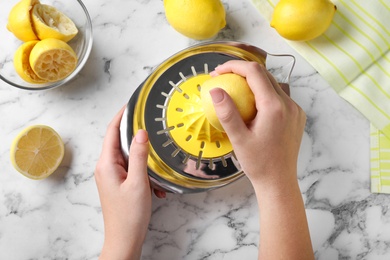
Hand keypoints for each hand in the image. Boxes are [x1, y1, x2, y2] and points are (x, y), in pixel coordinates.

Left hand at [95, 107, 164, 259]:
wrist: (124, 240)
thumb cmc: (129, 215)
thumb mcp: (138, 182)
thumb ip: (138, 155)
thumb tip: (140, 132)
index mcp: (106, 164)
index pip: (112, 131)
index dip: (121, 115)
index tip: (132, 104)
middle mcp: (106, 167)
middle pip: (120, 142)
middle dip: (138, 139)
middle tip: (153, 129)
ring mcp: (112, 176)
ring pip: (129, 157)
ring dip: (145, 161)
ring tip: (157, 171)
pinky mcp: (119, 183)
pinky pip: (133, 170)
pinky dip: (145, 173)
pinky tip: (156, 186)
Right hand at [209, 60, 305, 191]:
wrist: (279, 182)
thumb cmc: (258, 163)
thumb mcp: (238, 139)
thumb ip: (227, 113)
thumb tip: (215, 90)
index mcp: (274, 107)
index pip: (254, 72)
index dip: (234, 66)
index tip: (218, 72)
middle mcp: (289, 104)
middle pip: (265, 75)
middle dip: (242, 72)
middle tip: (222, 79)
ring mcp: (295, 110)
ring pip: (273, 84)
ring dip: (254, 82)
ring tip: (236, 89)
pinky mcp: (297, 116)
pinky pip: (280, 96)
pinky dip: (264, 93)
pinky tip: (252, 105)